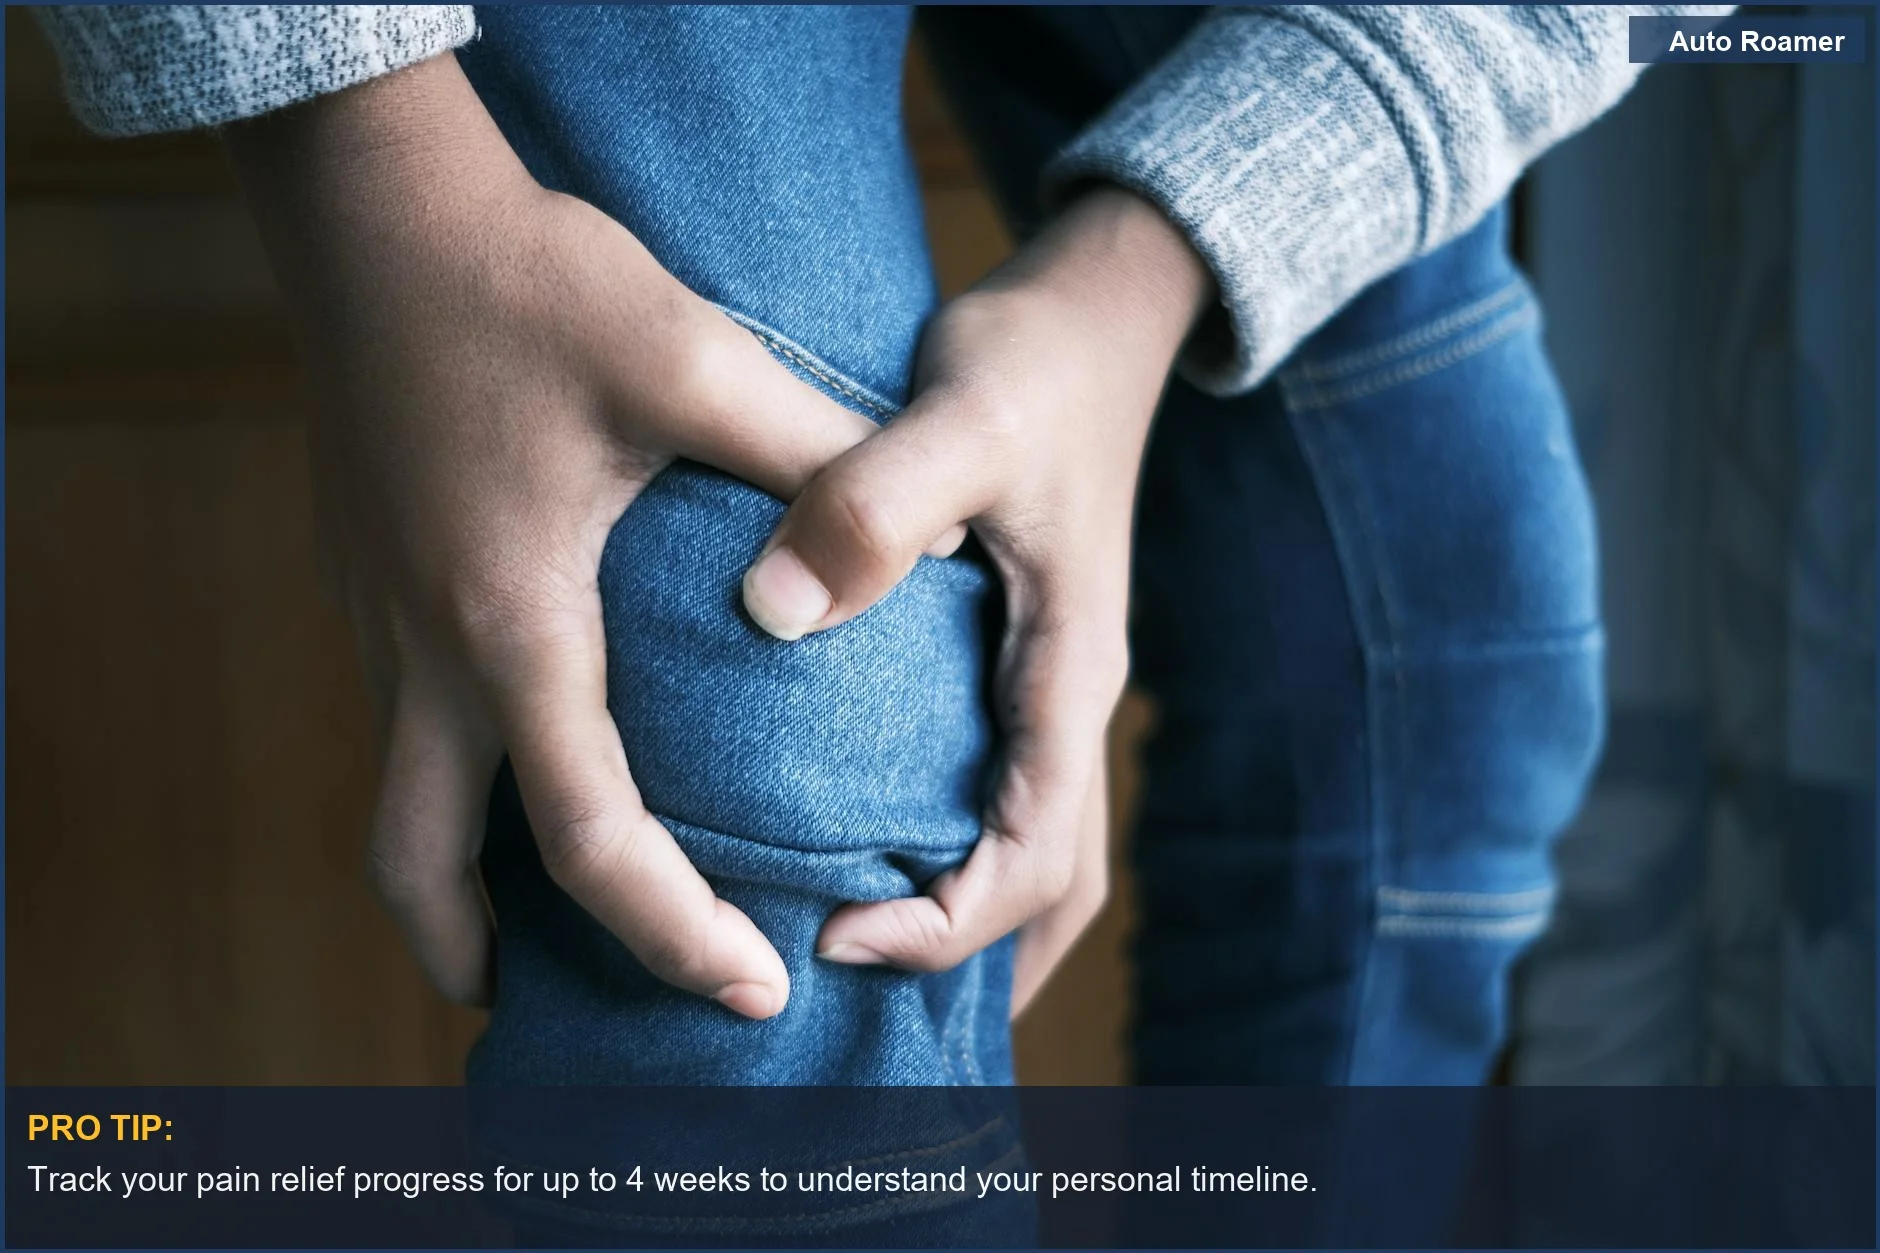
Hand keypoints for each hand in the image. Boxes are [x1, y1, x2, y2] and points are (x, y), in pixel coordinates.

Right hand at [224, 53, 876, 1016]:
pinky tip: (521, 746)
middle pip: (414, 868)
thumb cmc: (532, 282)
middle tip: (554, 998)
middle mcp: (424, 649)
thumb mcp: (692, 361)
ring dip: (456, 875)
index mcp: (513, 626)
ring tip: (536, 905)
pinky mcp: (362, 576)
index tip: (753, 991)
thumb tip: (928, 534)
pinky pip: (399, 721)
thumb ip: (812, 458)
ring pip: (394, 799)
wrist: (375, 208)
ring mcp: (374, 617)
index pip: (591, 837)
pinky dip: (453, 779)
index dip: (674, 934)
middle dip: (481, 956)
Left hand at [741, 187, 1212, 989]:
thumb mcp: (959, 417)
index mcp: (1068, 672)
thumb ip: (874, 505)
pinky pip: (1004, 788)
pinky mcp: (1020, 656)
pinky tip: (876, 848)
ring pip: (1038, 846)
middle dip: (959, 953)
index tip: (832, 935)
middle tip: (833, 973)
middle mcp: (1069, 697)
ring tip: (864, 961)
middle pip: (1051, 884)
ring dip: (972, 921)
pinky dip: (959, 851)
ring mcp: (1050, 682)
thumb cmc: (1036, 360)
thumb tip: (775, 613)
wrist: (1097, 310)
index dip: (942, 924)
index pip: (1034, 854)